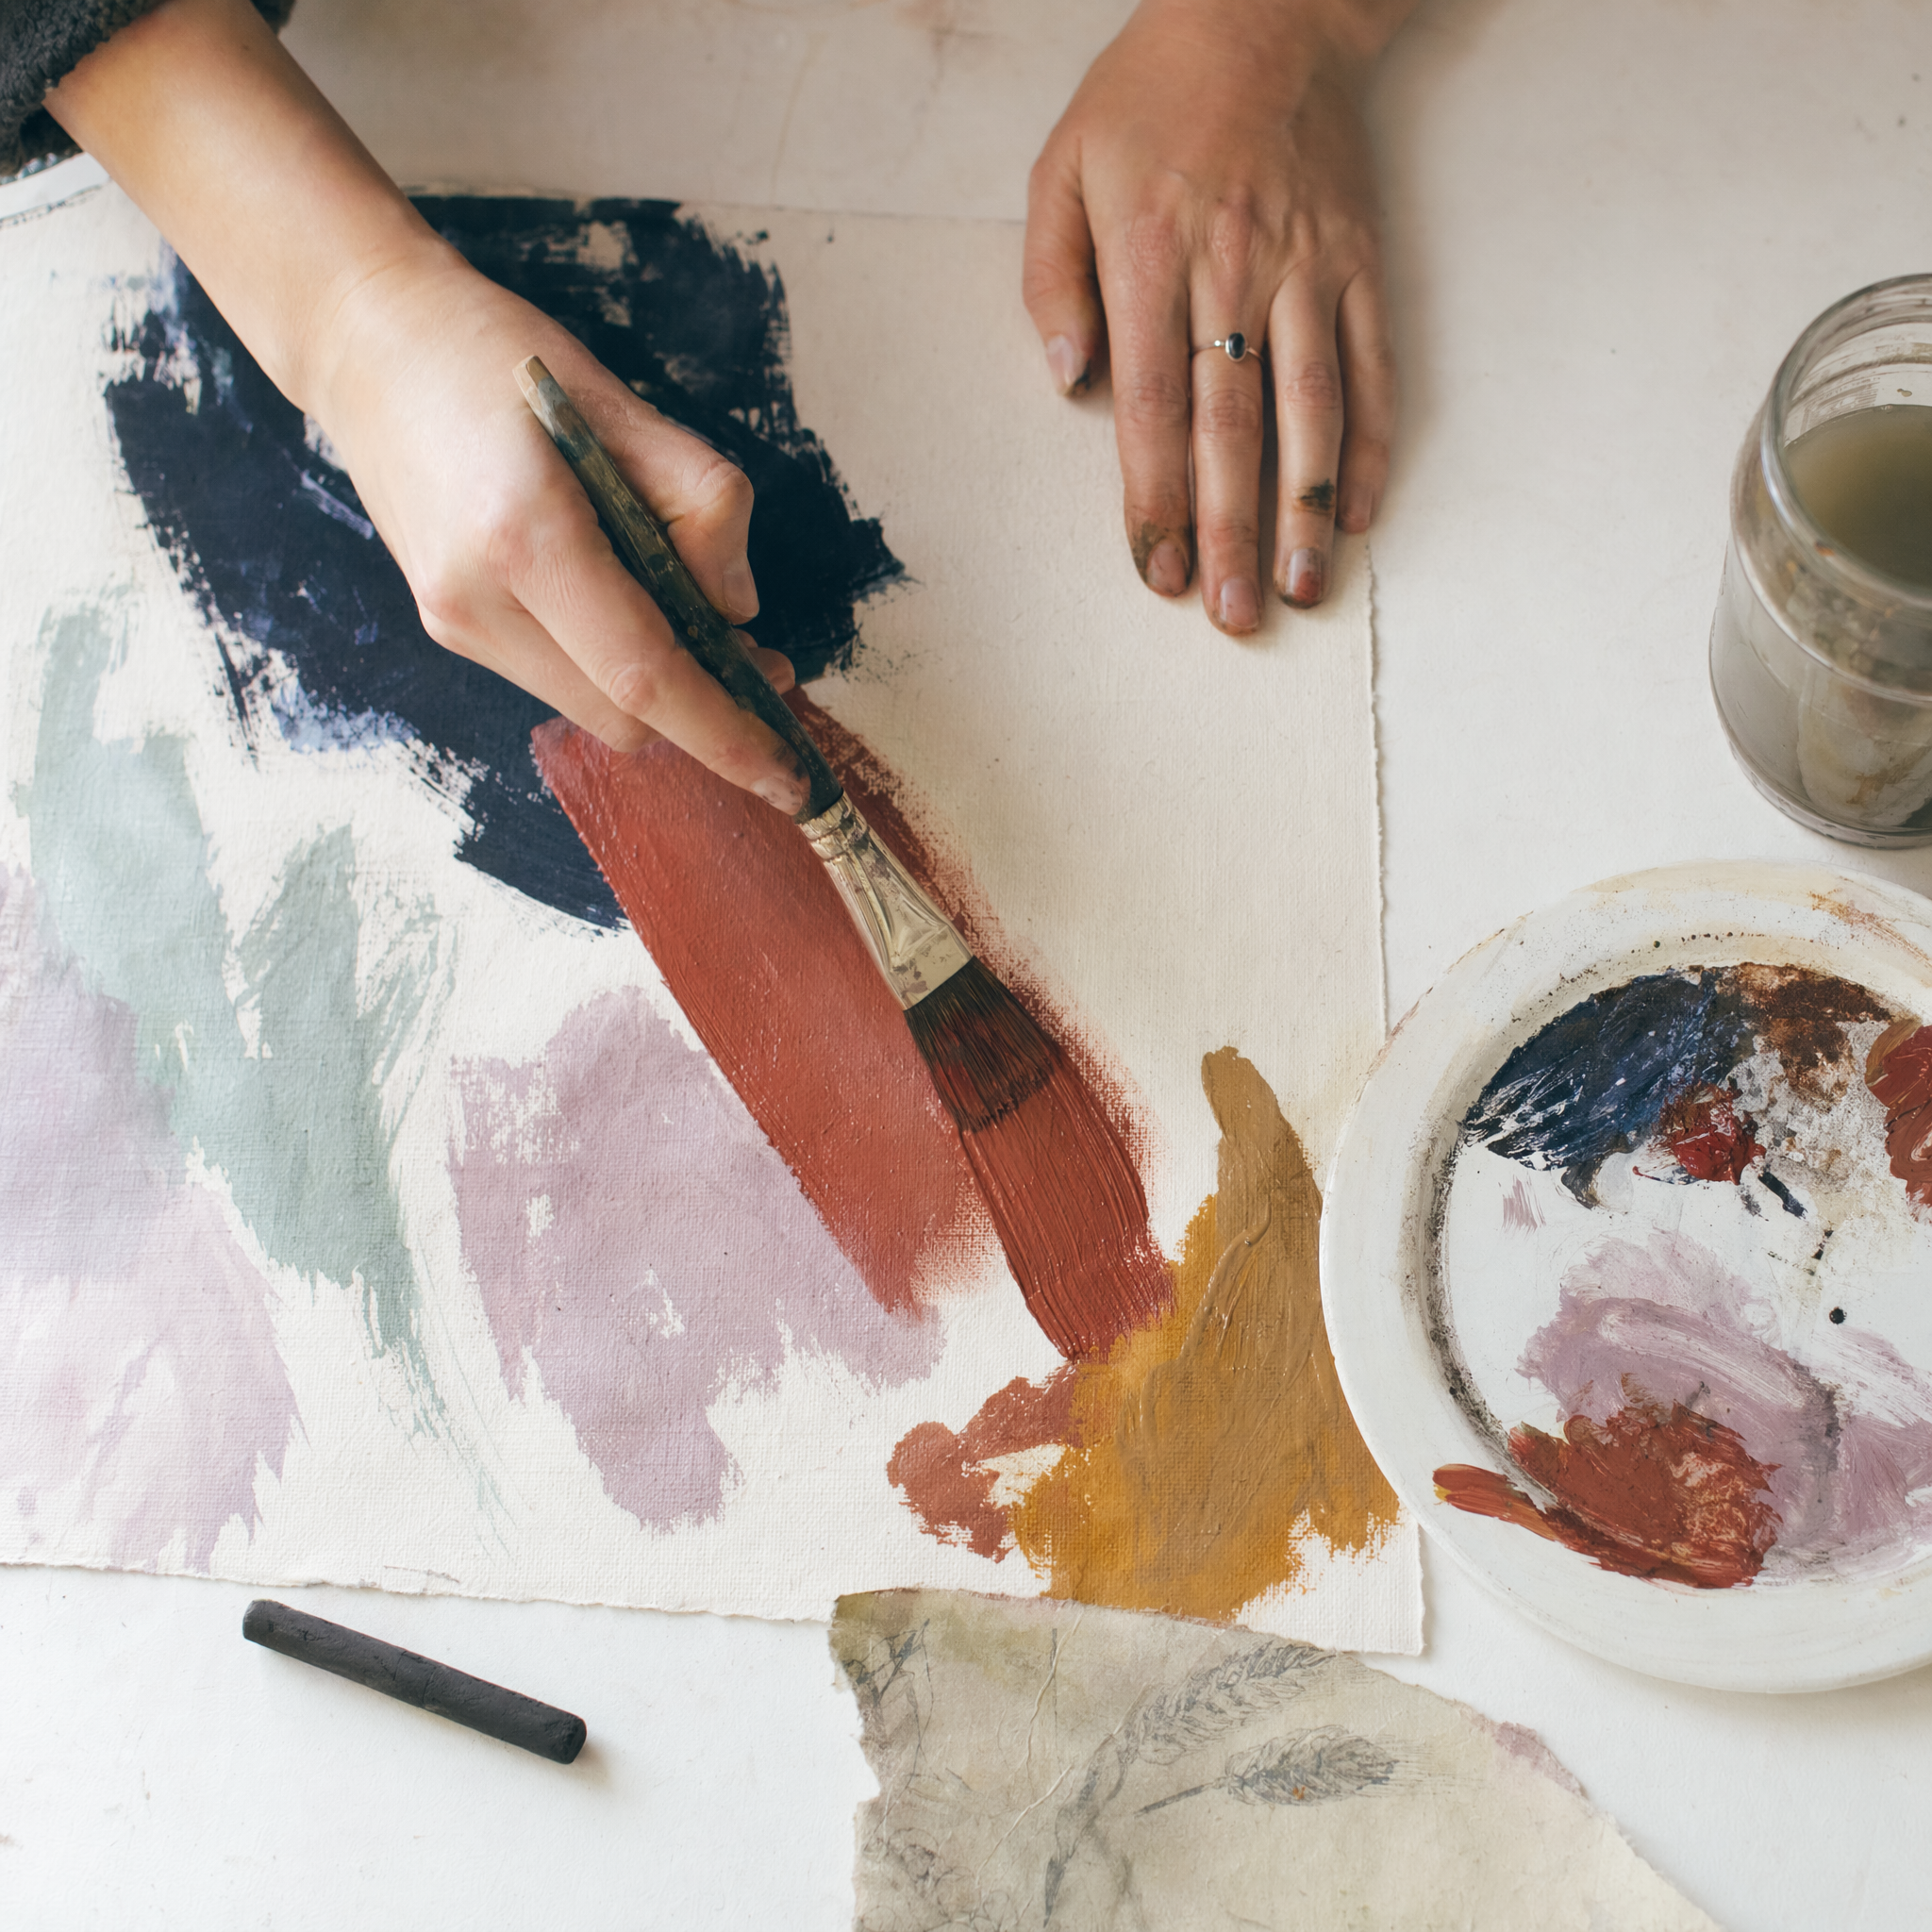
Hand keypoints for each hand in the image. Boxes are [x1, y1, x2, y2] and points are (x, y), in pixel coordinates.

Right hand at [313, 254, 805, 808]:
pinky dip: (615, 665)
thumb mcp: (617, 403)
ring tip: (703, 625)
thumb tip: (737, 608)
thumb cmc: (492, 355)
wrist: (363, 344)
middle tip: (766, 663)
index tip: (789, 776)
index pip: (645, 678)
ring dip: (662, 690)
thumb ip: (699, 501)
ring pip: (592, 706)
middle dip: (707, 713)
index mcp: (524, 537)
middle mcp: (478, 600)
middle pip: (624, 714)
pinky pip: (559, 678)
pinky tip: (635, 607)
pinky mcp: (451, 626)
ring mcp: (457, 623)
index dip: (726, 735)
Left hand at [1024, 0, 1412, 632]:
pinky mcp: (1360, 262)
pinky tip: (1357, 512)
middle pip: (1230, 427)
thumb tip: (1067, 383)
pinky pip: (1373, 366)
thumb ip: (1050, 280)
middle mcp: (1234, 273)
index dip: (1154, 499)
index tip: (1157, 571)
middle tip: (1229, 614)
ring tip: (1299, 587)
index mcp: (1150, 257)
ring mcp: (1308, 270)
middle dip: (1229, 530)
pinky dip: (1372, 442)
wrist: (1266, 9)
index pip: (1149, 407)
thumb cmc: (1150, 97)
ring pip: (1310, 408)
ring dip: (1304, 508)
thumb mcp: (1061, 167)